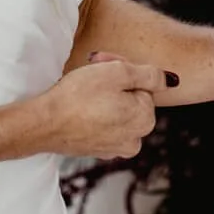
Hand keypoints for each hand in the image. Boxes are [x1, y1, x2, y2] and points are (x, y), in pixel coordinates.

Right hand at [27, 53, 165, 159]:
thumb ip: (150, 75)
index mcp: (145, 120)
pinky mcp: (96, 150)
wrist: (43, 124)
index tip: (103, 63)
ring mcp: (114, 148)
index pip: (142, 84)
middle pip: (131, 98)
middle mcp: (134, 139)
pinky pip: (103, 123)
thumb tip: (170, 81)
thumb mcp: (119, 73)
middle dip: (114, 82)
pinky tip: (78, 105)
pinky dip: (94, 112)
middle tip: (92, 69)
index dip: (123, 70)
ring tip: (84, 86)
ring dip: (104, 95)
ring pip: (117, 110)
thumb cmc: (79, 95)